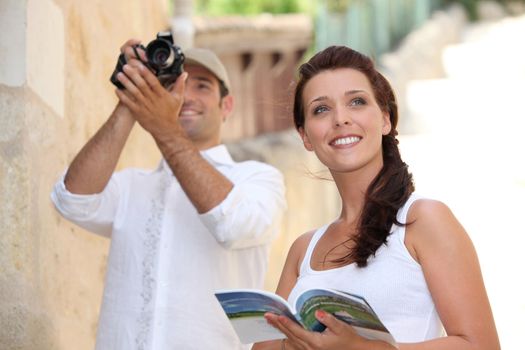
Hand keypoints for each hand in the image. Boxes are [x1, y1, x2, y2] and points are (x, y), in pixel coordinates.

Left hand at [114, 57, 188, 143]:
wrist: (166, 129)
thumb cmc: (171, 113)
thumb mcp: (178, 98)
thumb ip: (180, 85)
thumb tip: (185, 74)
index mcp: (162, 95)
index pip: (153, 81)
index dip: (146, 73)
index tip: (140, 65)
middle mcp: (152, 100)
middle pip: (141, 85)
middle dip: (133, 75)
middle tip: (126, 66)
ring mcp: (144, 106)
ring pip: (134, 92)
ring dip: (126, 83)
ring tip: (119, 74)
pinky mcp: (138, 112)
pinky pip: (129, 103)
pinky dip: (122, 97)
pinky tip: (117, 89)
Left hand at [265, 310, 395, 349]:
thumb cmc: (349, 339)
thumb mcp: (341, 328)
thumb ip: (329, 320)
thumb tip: (318, 312)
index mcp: (316, 342)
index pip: (297, 331)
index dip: (286, 323)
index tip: (277, 316)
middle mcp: (310, 348)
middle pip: (290, 335)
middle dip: (278, 325)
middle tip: (267, 316)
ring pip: (291, 340)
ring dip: (281, 330)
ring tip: (271, 321)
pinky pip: (295, 343)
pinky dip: (287, 335)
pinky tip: (283, 330)